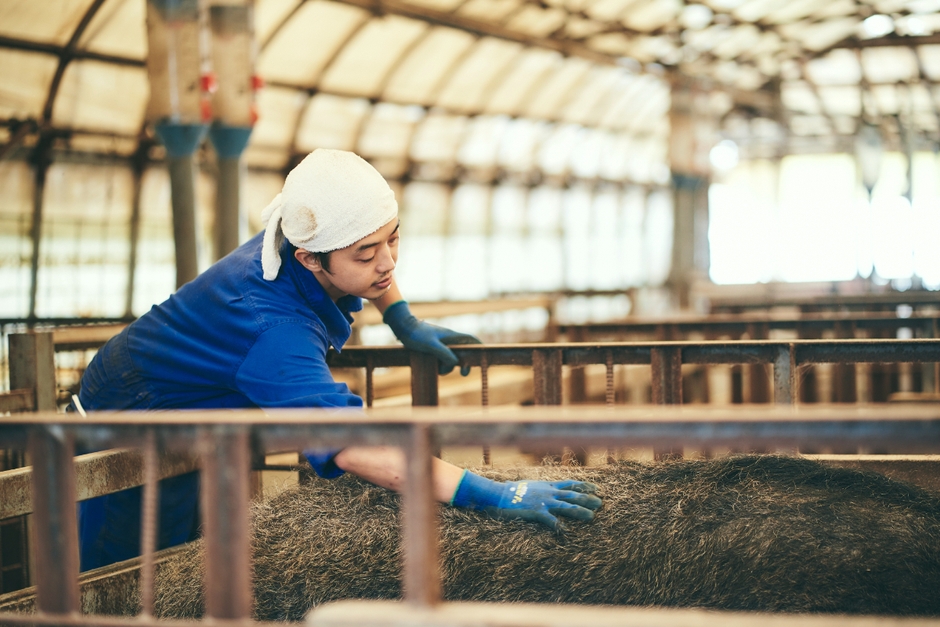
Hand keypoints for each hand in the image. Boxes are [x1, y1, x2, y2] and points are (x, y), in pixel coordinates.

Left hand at [382, 300, 480, 374]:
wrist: (403, 329)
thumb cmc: (417, 334)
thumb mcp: (431, 345)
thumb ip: (445, 354)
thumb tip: (456, 363)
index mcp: (452, 337)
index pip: (471, 340)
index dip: (479, 346)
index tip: (485, 355)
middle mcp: (449, 341)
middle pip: (462, 353)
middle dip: (463, 364)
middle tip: (464, 373)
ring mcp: (442, 345)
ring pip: (451, 359)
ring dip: (447, 367)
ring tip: (438, 369)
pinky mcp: (434, 349)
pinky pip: (442, 360)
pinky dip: (440, 365)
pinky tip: (433, 367)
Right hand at [450, 471, 602, 529]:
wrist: (497, 494)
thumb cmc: (511, 491)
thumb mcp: (530, 485)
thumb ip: (541, 487)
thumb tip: (548, 489)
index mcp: (547, 485)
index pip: (571, 483)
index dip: (585, 486)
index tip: (597, 488)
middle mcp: (548, 492)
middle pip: (573, 494)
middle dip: (588, 499)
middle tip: (601, 503)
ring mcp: (543, 502)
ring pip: (567, 506)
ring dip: (580, 511)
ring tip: (592, 517)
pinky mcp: (536, 512)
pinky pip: (551, 521)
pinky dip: (560, 527)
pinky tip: (567, 533)